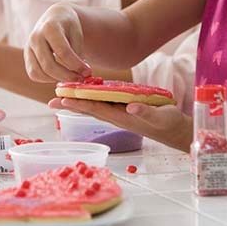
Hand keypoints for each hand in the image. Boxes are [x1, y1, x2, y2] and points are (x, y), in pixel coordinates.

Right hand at [25, 3, 91, 82]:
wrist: (54, 17)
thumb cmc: (68, 26)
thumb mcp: (77, 34)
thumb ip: (77, 53)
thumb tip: (81, 74)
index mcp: (50, 27)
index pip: (63, 51)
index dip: (76, 65)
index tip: (88, 72)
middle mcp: (35, 37)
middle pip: (49, 65)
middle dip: (67, 76)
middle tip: (80, 79)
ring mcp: (28, 47)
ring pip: (38, 72)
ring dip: (56, 79)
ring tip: (71, 77)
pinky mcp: (27, 57)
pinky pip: (34, 74)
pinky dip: (47, 79)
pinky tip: (59, 75)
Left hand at [48, 97, 192, 151]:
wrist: (175, 131)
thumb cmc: (168, 123)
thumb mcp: (159, 117)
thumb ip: (145, 112)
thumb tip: (130, 107)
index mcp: (121, 116)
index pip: (95, 108)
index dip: (78, 103)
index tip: (61, 99)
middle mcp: (116, 115)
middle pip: (89, 108)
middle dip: (70, 103)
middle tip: (51, 99)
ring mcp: (119, 114)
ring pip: (94, 106)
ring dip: (78, 101)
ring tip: (62, 96)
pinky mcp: (124, 111)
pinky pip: (103, 104)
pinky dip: (91, 99)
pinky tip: (85, 94)